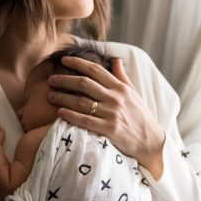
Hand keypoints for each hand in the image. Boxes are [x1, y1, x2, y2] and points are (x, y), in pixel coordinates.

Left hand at [47, 56, 165, 174]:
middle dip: (64, 80)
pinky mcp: (110, 129)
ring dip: (63, 98)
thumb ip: (122, 77)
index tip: (64, 60)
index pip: (96, 70)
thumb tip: (115, 60)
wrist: (150, 141)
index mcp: (121, 88)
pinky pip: (85, 121)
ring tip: (50, 95)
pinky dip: (70, 116)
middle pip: (84, 84)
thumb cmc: (140, 116)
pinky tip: (59, 113)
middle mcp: (116, 98)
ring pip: (81, 102)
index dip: (78, 63)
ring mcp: (112, 114)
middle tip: (51, 80)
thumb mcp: (134, 94)